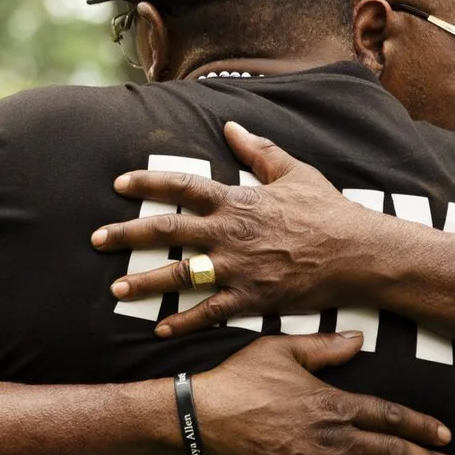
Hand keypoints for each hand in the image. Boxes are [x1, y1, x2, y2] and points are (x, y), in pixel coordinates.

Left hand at [94, 120, 389, 335]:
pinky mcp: (252, 298)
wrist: (358, 253)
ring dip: (145, 283)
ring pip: (180, 275)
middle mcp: (228, 233)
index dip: (147, 183)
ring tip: (116, 289)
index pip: (181, 186)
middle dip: (127, 235)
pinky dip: (184, 322)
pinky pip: (209, 312)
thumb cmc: (328, 210)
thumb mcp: (293, 172)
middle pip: (166, 230)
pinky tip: (161, 329)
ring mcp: (238, 267)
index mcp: (236, 200)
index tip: (120, 184)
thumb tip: (230, 124)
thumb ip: (258, 150)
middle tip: (97, 239)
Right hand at [193, 333, 454, 454]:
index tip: (444, 435)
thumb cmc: (240, 379)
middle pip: (390, 453)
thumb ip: (324, 348)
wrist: (203, 418)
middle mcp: (334, 441)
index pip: (388, 416)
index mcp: (334, 406)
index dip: (420, 425)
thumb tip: (358, 339)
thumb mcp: (282, 350)